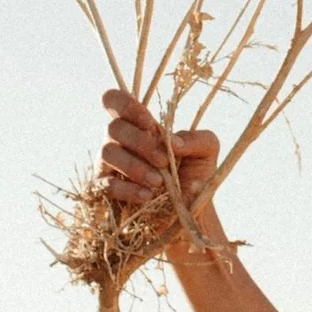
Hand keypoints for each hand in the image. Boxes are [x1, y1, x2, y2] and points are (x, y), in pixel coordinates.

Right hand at [100, 88, 220, 210]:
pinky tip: (147, 195)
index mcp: (140, 125)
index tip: (149, 123)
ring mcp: (108, 165)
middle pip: (114, 127)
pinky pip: (105, 184)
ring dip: (135, 166)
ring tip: (159, 182)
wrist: (188, 211)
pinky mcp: (104, 190)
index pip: (115, 100)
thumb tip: (174, 142)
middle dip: (141, 143)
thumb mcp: (207, 151)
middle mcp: (119, 141)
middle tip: (164, 161)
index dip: (125, 105)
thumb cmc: (194, 174)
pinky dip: (127, 189)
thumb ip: (197, 138)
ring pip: (107, 153)